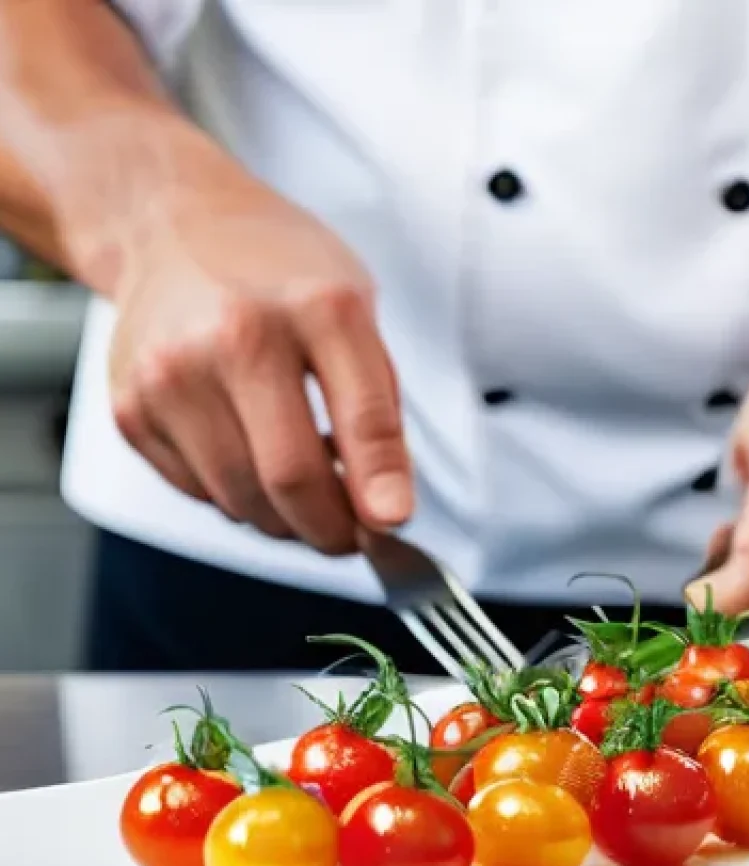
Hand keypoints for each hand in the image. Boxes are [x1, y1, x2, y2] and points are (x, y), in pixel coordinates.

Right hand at [108, 165, 410, 552]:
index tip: (394, 526)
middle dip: (333, 529)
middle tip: (352, 534)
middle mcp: (237, 337)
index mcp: (318, 307)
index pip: (363, 419)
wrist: (171, 226)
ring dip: (286, 521)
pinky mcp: (131, 407)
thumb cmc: (279, 274)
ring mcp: (172, 374)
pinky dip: (238, 499)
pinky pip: (199, 493)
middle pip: (291, 479)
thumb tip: (386, 506)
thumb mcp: (356, 308)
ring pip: (242, 501)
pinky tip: (252, 460)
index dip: (382, 488)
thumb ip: (377, 406)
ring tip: (305, 492)